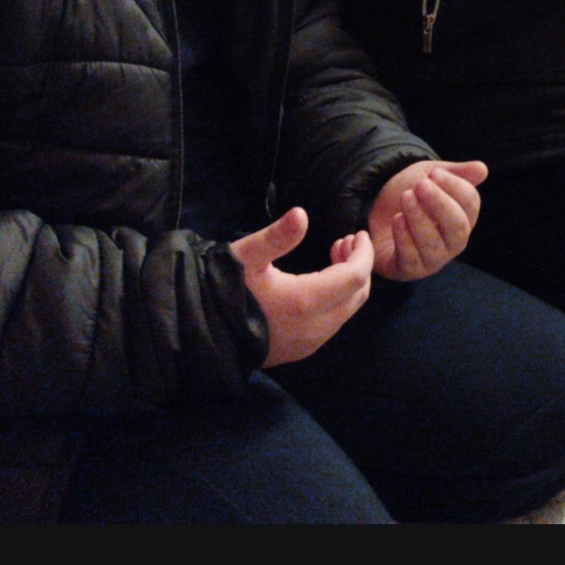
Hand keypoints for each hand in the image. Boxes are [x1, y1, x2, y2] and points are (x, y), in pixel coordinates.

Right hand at [232, 208, 373, 366]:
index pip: (355, 277)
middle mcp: (315, 328)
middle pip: (358, 295)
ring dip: (348, 282)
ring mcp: (310, 343)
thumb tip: (301, 214)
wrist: (201, 335)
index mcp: (305, 302)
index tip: (359, 233)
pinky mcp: (302, 350)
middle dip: (359, 265)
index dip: (363, 253)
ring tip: (334, 255)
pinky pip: (333, 322)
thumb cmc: (222, 289)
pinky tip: (320, 282)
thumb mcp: (245, 257)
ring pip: (347, 310)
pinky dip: (337, 299)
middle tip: (346, 241)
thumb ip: (276, 237)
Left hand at [368, 159, 487, 280]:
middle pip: (457, 227)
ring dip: (419, 218)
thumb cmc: (414, 194)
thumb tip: (482, 169)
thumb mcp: (432, 176)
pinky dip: (404, 238)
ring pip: (433, 244)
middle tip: (421, 185)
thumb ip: (456, 173)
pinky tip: (397, 219)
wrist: (379, 210)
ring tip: (405, 197)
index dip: (454, 187)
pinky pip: (410, 259)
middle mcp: (453, 242)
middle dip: (439, 204)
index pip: (470, 204)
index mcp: (465, 217)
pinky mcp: (409, 270)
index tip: (435, 173)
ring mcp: (433, 260)